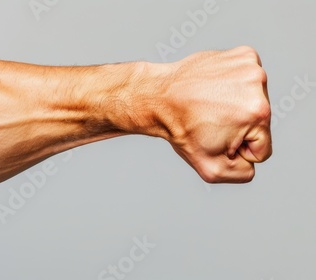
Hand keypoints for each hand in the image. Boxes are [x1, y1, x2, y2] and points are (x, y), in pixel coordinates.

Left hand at [155, 46, 271, 182]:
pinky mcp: (243, 54)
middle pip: (260, 124)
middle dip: (237, 127)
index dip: (237, 150)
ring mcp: (251, 65)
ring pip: (255, 102)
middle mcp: (259, 84)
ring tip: (210, 104)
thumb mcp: (211, 169)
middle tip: (209, 119)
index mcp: (259, 112)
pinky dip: (233, 86)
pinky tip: (213, 89)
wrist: (159, 97)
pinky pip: (248, 82)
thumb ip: (242, 174)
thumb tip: (252, 160)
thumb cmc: (182, 130)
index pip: (262, 149)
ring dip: (235, 106)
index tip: (215, 137)